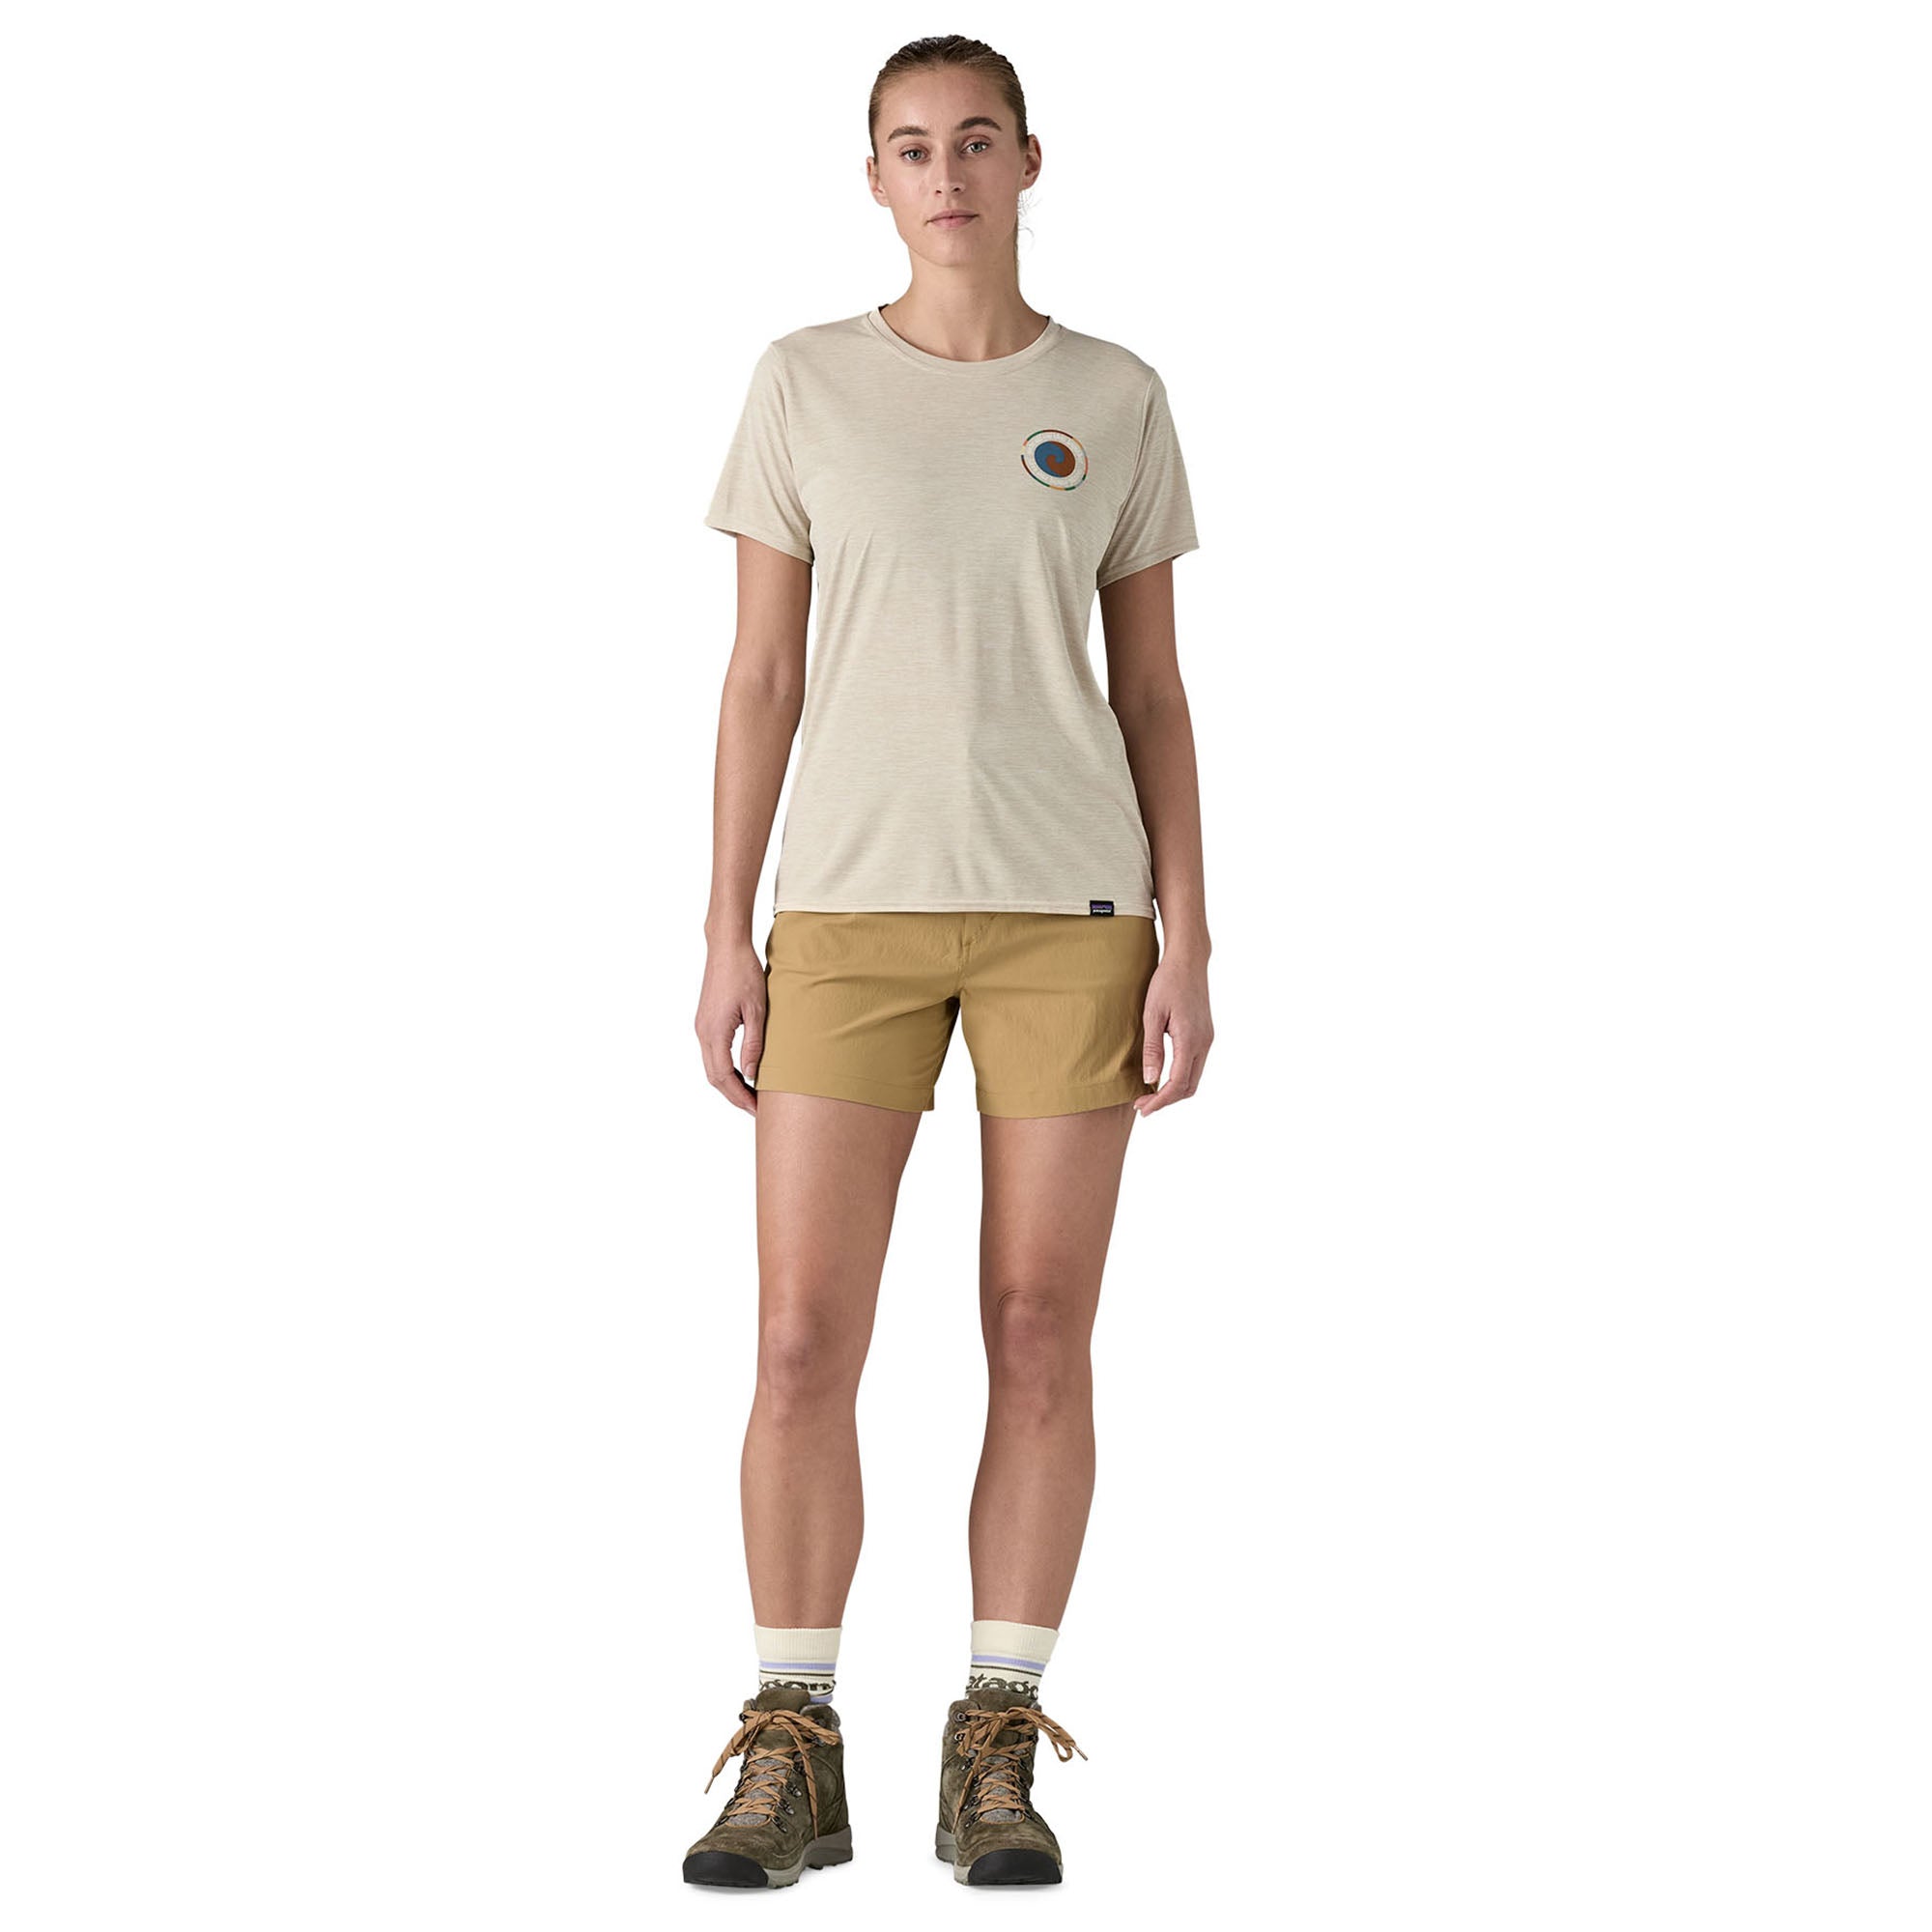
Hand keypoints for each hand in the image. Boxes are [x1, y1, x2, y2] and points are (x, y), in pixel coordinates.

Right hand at [694, 937, 767, 1115]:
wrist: (726, 947)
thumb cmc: (744, 973)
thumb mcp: (757, 1011)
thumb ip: (754, 1045)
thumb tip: (754, 1076)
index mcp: (714, 1032)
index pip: (725, 1077)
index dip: (741, 1097)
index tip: (758, 1109)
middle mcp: (703, 1033)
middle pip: (714, 1077)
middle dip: (735, 1096)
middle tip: (757, 1108)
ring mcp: (701, 1027)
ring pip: (712, 1067)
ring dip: (730, 1084)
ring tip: (753, 1094)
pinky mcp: (705, 1021)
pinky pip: (712, 1054)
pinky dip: (726, 1069)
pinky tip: (744, 1072)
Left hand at [1136, 951, 1211, 1115]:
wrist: (1188, 960)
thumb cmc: (1167, 982)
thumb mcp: (1152, 1014)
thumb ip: (1152, 1048)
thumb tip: (1151, 1079)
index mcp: (1191, 1040)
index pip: (1177, 1083)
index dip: (1160, 1100)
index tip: (1142, 1108)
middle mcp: (1204, 1043)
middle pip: (1189, 1087)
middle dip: (1166, 1100)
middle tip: (1143, 1105)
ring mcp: (1207, 1039)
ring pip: (1193, 1078)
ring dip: (1173, 1090)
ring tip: (1149, 1094)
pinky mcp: (1205, 1035)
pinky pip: (1194, 1065)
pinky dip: (1180, 1077)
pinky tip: (1162, 1075)